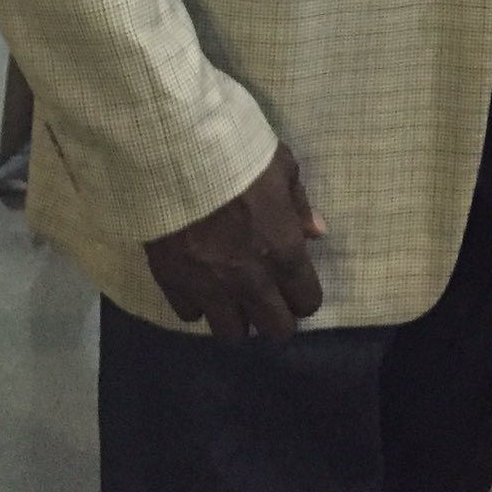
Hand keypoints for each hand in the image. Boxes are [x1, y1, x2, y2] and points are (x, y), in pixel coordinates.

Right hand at [144, 142, 325, 342]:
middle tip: (267, 298)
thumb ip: (300, 207)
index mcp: (285, 252)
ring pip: (231, 335)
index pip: (307, 302)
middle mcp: (252, 282)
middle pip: (275, 330)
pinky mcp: (175, 286)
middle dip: (276, 318)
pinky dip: (197, 304)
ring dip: (236, 319)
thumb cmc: (239, 156)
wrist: (178, 157)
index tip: (295, 287)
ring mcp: (211, 289)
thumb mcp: (283, 169)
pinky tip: (198, 283)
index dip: (303, 297)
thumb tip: (316, 233)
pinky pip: (191, 316)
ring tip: (232, 298)